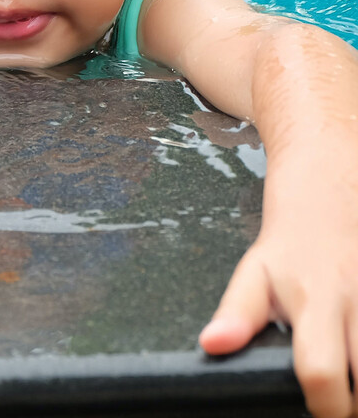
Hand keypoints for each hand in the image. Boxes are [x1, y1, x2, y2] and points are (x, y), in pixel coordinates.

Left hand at [199, 158, 357, 417]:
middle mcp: (356, 298)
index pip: (321, 373)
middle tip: (346, 398)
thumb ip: (238, 310)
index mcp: (312, 300)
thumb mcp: (257, 266)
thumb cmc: (293, 226)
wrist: (328, 163)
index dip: (326, 408)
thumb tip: (211, 345)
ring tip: (356, 373)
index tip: (324, 410)